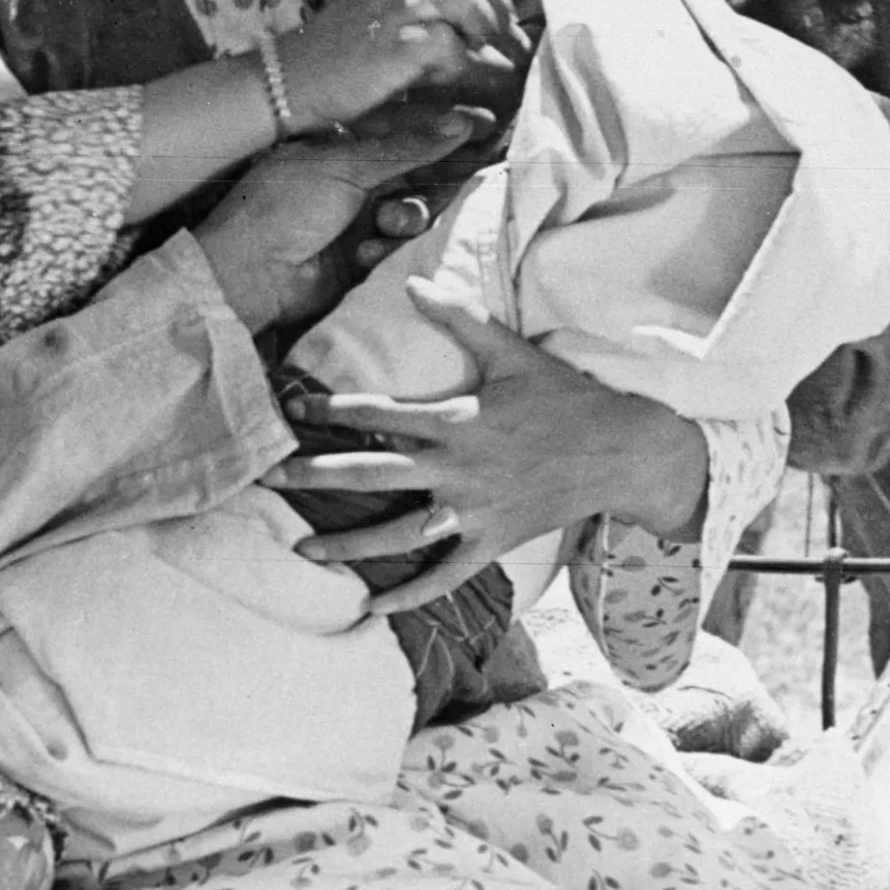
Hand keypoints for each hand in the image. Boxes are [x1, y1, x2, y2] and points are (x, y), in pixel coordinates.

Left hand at [192, 113, 479, 335]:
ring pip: (412, 216)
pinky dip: (387, 251)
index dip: (442, 139)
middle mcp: (354, 185)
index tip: (484, 135)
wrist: (250, 272)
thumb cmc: (286, 205)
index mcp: (343, 150)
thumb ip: (407, 148)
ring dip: (405, 219)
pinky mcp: (362, 264)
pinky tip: (366, 254)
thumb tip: (463, 120)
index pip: (405, 139)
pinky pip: (397, 252)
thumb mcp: (346, 167)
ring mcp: (358, 224)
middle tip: (461, 182)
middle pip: (416, 179)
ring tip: (384, 223)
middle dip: (433, 184)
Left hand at [261, 277, 709, 611]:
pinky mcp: (492, 543)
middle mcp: (457, 470)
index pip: (377, 413)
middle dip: (316, 476)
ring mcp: (473, 512)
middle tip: (268, 480)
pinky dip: (408, 596)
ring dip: (348, 545)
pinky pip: (444, 577)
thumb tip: (412, 281)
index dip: (330, 410)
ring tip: (301, 549)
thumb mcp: (510, 351)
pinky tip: (371, 608)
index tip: (291, 408)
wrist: (621, 452)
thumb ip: (458, 317)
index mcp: (456, 420)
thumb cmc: (562, 396)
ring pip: (398, 534)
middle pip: (372, 474)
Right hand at [281, 0, 526, 128]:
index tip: (502, 30)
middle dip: (502, 15)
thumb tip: (455, 46)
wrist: (280, 83)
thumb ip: (407, 29)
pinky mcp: (400, 45)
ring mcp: (399, 12)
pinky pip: (454, 49)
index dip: (489, 2)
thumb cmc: (322, 69)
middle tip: (514, 46)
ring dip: (491, 38)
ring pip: (471, 7)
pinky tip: (460, 87)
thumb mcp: (368, 33)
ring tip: (498, 65)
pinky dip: (466, 69)